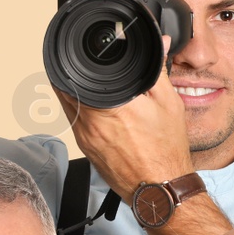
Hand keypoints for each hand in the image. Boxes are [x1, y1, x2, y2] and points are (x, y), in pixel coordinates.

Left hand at [59, 41, 193, 203]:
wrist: (160, 189)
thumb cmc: (165, 152)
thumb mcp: (168, 103)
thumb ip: (157, 70)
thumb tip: (158, 45)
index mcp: (109, 107)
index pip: (74, 74)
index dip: (74, 60)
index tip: (79, 53)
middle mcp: (90, 123)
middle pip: (64, 88)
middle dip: (73, 74)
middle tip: (84, 65)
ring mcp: (84, 138)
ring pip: (67, 104)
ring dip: (74, 91)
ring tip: (92, 85)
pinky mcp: (85, 149)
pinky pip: (75, 121)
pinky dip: (81, 109)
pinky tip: (97, 108)